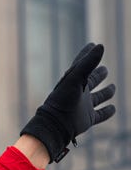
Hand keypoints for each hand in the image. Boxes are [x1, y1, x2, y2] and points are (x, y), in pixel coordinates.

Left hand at [20, 43, 115, 161]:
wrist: (56, 124)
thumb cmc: (62, 100)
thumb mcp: (75, 79)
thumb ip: (87, 63)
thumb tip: (100, 46)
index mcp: (74, 81)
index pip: (82, 64)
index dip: (87, 54)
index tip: (93, 45)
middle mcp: (79, 93)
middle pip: (91, 81)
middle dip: (97, 75)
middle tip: (104, 69)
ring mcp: (84, 106)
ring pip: (98, 98)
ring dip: (105, 93)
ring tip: (112, 88)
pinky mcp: (88, 118)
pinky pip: (100, 114)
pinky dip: (107, 112)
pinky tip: (113, 108)